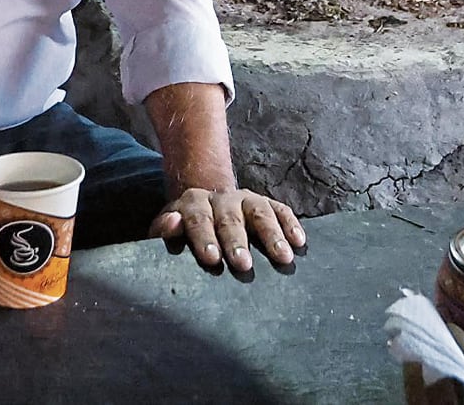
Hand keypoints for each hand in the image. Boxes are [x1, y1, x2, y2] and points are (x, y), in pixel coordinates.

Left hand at [149, 188, 305, 274]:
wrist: (206, 201)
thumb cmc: (185, 227)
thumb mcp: (168, 227)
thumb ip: (163, 229)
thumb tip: (173, 222)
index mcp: (194, 204)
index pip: (198, 220)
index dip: (205, 239)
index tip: (212, 259)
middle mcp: (222, 198)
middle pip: (230, 219)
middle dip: (238, 242)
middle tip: (244, 264)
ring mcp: (246, 199)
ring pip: (260, 212)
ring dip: (272, 234)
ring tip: (283, 257)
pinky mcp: (266, 203)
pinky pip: (281, 210)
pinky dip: (291, 224)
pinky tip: (300, 241)